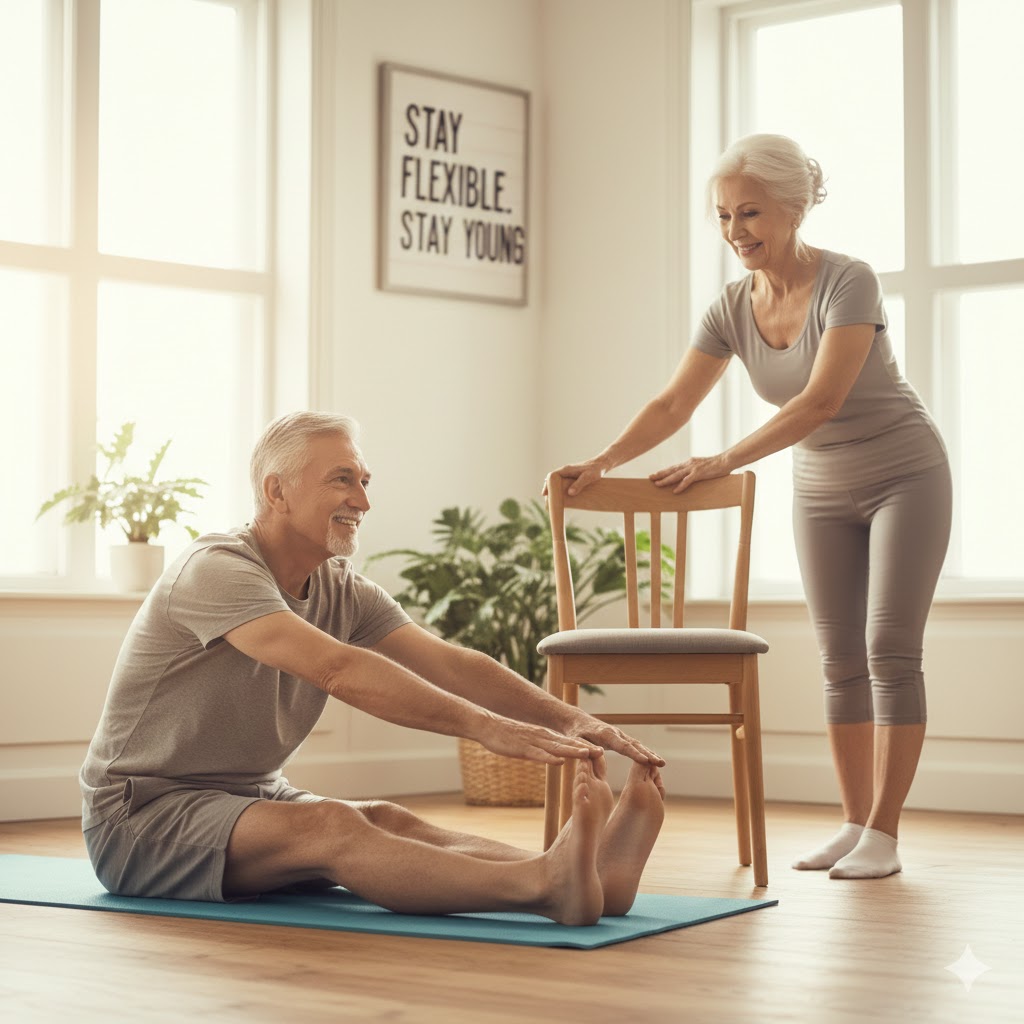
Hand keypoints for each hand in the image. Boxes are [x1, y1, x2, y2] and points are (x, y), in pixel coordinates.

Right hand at [475, 715, 603, 764]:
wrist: (488, 725)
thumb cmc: (506, 736)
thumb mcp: (529, 742)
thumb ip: (542, 748)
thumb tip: (555, 755)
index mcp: (545, 736)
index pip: (568, 742)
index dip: (584, 747)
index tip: (600, 753)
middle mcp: (542, 737)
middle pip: (567, 743)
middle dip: (585, 748)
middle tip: (602, 752)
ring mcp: (533, 742)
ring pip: (556, 747)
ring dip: (572, 751)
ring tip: (588, 754)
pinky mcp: (522, 748)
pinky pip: (538, 754)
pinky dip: (549, 758)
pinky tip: (559, 761)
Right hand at [543, 457, 611, 497]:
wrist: (601, 465)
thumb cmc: (596, 470)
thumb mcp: (588, 477)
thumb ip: (579, 484)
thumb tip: (570, 493)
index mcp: (566, 470)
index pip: (552, 476)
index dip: (547, 485)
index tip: (544, 493)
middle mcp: (565, 471)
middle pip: (552, 480)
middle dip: (549, 490)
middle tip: (548, 501)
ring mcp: (568, 475)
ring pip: (557, 483)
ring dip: (554, 491)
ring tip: (553, 502)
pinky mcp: (572, 478)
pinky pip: (562, 484)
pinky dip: (560, 491)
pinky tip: (562, 499)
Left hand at [566, 718, 664, 766]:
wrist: (576, 721)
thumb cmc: (574, 732)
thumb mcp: (575, 740)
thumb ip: (585, 747)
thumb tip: (599, 753)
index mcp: (605, 734)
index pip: (622, 745)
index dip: (634, 754)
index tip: (646, 760)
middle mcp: (615, 733)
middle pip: (634, 745)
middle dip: (648, 754)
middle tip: (661, 763)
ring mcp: (618, 735)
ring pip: (636, 744)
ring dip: (649, 753)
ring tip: (662, 763)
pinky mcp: (619, 738)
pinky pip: (634, 745)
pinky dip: (644, 752)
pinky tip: (652, 760)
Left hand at [650, 454, 729, 492]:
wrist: (726, 460)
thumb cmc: (717, 465)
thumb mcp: (703, 467)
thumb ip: (695, 471)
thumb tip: (690, 476)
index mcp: (689, 463)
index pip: (674, 467)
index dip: (664, 471)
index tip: (655, 474)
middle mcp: (689, 464)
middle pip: (671, 470)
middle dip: (660, 474)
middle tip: (650, 478)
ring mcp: (693, 468)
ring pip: (676, 475)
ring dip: (666, 480)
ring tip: (657, 484)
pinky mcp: (699, 473)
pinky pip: (688, 481)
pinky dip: (681, 486)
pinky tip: (675, 491)